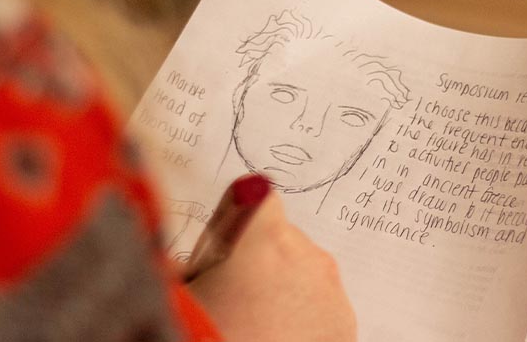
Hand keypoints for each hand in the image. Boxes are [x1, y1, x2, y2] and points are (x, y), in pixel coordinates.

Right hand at [187, 192, 356, 340]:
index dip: (238, 220)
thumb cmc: (206, 331)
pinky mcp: (345, 326)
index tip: (225, 247)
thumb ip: (189, 260)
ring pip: (304, 272)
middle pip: (282, 238)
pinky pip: (321, 303)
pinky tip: (276, 339)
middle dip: (258, 261)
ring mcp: (332, 294)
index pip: (258, 198)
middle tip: (231, 300)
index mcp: (264, 240)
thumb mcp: (181, 293)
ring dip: (283, 288)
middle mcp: (307, 258)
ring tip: (254, 327)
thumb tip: (190, 248)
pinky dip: (303, 316)